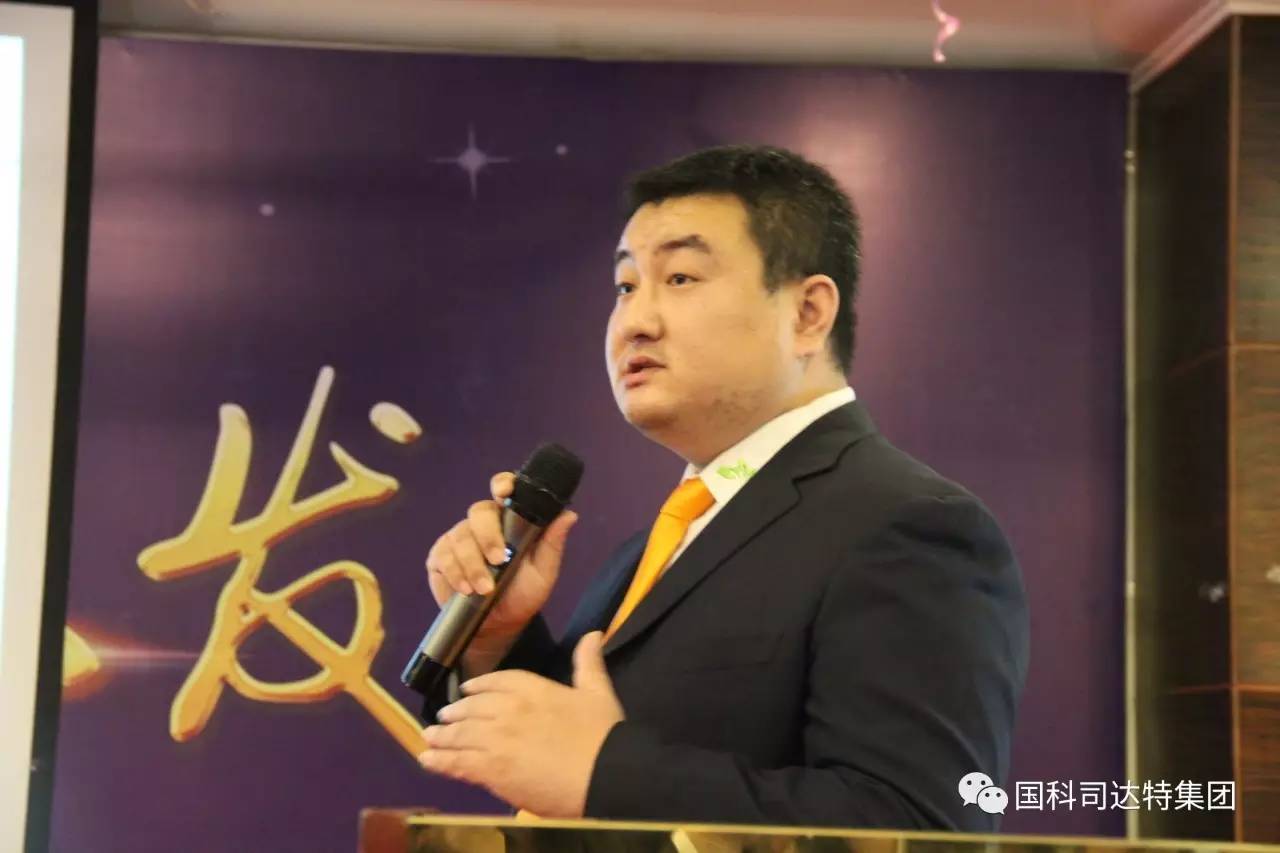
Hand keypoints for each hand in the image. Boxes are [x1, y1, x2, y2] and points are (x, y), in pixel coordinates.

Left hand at [417, 632, 623, 817]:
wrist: (605, 773)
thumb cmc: (603, 733)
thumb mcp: (598, 691)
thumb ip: (588, 662)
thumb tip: (594, 633)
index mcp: (532, 687)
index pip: (496, 681)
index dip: (479, 686)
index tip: (467, 690)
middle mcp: (508, 708)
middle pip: (472, 707)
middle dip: (455, 713)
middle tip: (443, 718)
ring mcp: (496, 738)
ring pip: (459, 734)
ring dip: (442, 736)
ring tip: (429, 738)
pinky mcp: (491, 769)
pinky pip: (457, 762)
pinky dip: (440, 761)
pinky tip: (428, 760)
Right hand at [424, 471, 578, 642]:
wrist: (498, 625)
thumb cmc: (523, 593)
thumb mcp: (543, 572)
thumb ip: (552, 543)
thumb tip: (569, 515)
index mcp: (510, 519)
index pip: (504, 489)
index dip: (502, 484)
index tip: (505, 492)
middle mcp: (483, 523)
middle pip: (479, 511)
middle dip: (488, 536)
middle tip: (498, 561)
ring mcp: (459, 538)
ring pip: (460, 537)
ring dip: (473, 565)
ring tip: (484, 589)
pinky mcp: (440, 556)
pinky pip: (443, 556)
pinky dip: (455, 573)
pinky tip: (465, 588)